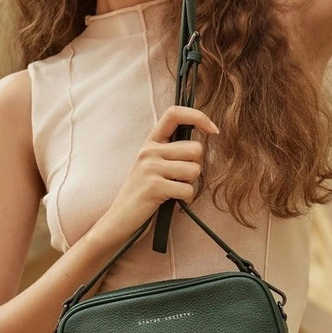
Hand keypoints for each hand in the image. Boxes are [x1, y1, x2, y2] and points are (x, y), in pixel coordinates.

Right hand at [99, 105, 219, 244]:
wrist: (119, 218)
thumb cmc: (143, 192)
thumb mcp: (153, 164)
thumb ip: (172, 151)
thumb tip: (202, 142)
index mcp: (151, 142)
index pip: (175, 114)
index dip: (198, 116)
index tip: (213, 129)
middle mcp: (149, 150)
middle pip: (195, 149)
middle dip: (195, 166)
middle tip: (180, 178)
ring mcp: (150, 168)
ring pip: (195, 170)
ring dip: (190, 184)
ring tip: (174, 189)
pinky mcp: (154, 187)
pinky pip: (188, 190)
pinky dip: (186, 199)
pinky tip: (173, 200)